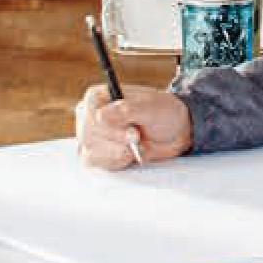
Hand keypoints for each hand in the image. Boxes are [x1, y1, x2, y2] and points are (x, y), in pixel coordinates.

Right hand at [74, 83, 194, 171]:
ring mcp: (93, 137)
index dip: (111, 128)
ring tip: (136, 146)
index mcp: (97, 98)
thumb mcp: (149, 107)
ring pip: (92, 153)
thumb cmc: (162, 113)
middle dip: (117, 142)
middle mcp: (90, 117)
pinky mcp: (99, 154)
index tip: (133, 132)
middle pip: (89, 136)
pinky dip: (116, 162)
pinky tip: (130, 155)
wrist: (173, 132)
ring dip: (117, 153)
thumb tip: (99, 116)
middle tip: (137, 137)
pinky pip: (97, 164)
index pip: (90, 115)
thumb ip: (125, 111)